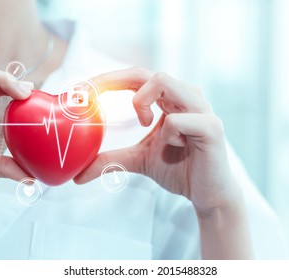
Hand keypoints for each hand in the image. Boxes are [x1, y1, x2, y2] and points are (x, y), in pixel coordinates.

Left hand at [74, 67, 238, 214]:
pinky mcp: (211, 128)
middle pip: (148, 72)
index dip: (108, 78)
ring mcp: (201, 109)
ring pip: (164, 81)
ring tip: (144, 124)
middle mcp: (187, 97)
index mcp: (170, 99)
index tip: (80, 91)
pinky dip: (168, 132)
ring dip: (142, 103)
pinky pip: (178, 119)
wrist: (208, 195)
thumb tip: (77, 175)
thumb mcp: (138, 160)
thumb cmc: (179, 170)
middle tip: (91, 98)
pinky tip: (176, 146)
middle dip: (113, 81)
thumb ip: (111, 160)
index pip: (137, 76)